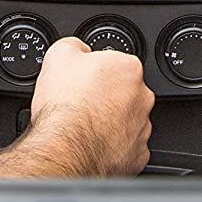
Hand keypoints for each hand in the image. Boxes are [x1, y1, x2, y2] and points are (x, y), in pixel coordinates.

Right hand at [0, 38, 153, 178]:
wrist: (64, 149)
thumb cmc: (64, 106)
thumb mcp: (59, 54)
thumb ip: (75, 46)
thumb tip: (78, 49)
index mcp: (127, 68)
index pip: (116, 62)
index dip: (97, 71)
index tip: (84, 79)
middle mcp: (142, 97)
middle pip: (125, 91)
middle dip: (107, 96)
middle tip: (83, 102)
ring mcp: (142, 128)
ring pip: (127, 119)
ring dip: (111, 121)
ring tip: (86, 125)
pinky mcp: (138, 155)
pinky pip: (127, 146)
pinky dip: (113, 145)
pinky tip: (94, 143)